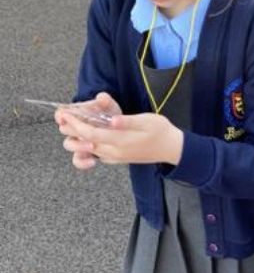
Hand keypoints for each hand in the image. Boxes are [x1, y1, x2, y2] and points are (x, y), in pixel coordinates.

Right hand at [55, 92, 122, 169]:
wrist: (118, 126)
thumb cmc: (108, 113)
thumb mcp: (108, 105)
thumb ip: (104, 100)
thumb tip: (102, 98)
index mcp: (74, 114)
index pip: (61, 113)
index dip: (61, 115)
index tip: (65, 116)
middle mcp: (73, 128)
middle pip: (64, 129)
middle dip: (73, 131)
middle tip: (84, 133)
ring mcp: (77, 141)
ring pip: (69, 145)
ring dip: (79, 146)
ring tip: (92, 146)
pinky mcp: (84, 152)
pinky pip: (77, 160)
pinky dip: (82, 162)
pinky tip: (93, 161)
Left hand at [59, 110, 183, 165]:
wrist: (171, 149)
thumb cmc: (161, 131)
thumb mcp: (147, 121)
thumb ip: (128, 121)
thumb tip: (112, 120)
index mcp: (121, 140)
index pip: (90, 133)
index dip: (75, 124)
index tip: (65, 114)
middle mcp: (115, 151)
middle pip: (85, 143)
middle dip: (71, 131)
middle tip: (62, 118)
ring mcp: (116, 157)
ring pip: (89, 151)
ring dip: (78, 139)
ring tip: (72, 125)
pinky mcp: (118, 159)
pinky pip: (97, 155)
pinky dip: (88, 147)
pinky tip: (86, 137)